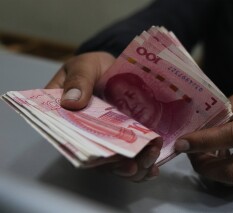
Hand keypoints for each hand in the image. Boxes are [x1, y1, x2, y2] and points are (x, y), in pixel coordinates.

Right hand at [46, 52, 161, 180]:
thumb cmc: (92, 67)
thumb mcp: (83, 66)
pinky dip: (144, 164)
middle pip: (98, 159)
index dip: (88, 154)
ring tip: (150, 160)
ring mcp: (108, 138)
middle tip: (133, 166)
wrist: (114, 67)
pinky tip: (154, 166)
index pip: (73, 142)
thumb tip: (70, 102)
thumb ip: (78, 80)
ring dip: (134, 167)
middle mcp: (87, 135)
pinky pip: (133, 155)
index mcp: (66, 121)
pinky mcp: (126, 137)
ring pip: (117, 161)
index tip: (105, 157)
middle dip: (116, 166)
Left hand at [175, 80, 232, 184]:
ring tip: (200, 155)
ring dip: (212, 172)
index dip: (203, 142)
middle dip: (203, 167)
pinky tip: (219, 158)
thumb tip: (207, 121)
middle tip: (189, 152)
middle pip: (232, 170)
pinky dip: (226, 173)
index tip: (181, 143)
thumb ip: (231, 105)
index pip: (231, 136)